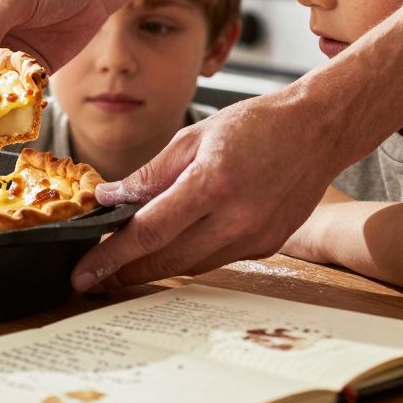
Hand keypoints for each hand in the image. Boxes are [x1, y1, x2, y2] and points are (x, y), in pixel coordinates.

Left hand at [70, 89, 339, 291]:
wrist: (319, 129)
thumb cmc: (257, 125)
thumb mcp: (193, 137)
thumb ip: (150, 174)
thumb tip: (110, 198)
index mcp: (212, 184)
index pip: (149, 232)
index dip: (111, 256)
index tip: (83, 272)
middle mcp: (236, 218)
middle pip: (166, 260)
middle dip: (124, 272)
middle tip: (92, 277)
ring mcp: (255, 237)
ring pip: (190, 266)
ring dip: (153, 268)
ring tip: (121, 265)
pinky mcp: (267, 246)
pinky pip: (215, 259)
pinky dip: (186, 257)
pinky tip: (167, 249)